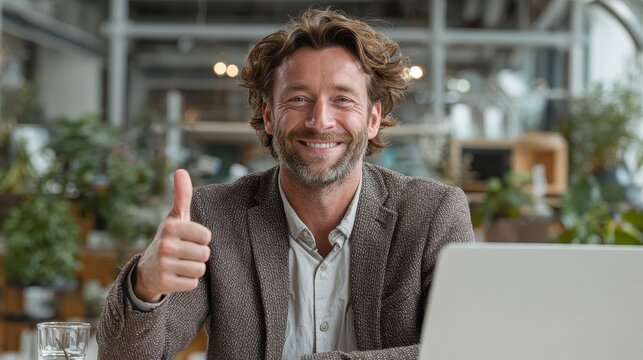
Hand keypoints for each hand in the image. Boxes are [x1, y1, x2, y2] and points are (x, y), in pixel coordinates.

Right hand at [134, 169, 211, 302]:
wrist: (148, 270)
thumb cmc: (169, 239)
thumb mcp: (175, 217)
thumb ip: (182, 195)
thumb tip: (180, 170)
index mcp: (171, 227)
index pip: (206, 236)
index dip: (202, 240)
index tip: (189, 239)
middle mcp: (165, 245)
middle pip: (205, 254)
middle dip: (199, 256)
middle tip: (184, 254)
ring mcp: (163, 265)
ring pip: (200, 270)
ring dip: (193, 269)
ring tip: (180, 265)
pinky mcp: (164, 283)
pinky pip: (192, 284)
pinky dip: (187, 282)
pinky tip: (176, 276)